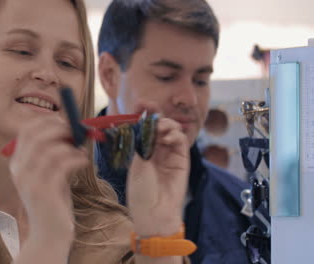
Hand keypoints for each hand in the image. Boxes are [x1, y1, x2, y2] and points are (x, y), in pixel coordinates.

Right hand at [8, 116, 88, 245]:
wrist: (48, 234)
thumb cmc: (52, 201)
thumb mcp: (49, 173)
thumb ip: (54, 153)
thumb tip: (72, 130)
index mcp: (17, 163)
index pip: (26, 131)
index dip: (46, 121)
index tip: (65, 121)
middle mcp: (19, 170)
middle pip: (36, 136)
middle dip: (59, 129)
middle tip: (77, 131)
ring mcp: (30, 181)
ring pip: (50, 149)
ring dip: (71, 146)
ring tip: (82, 151)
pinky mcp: (44, 192)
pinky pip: (62, 165)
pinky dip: (76, 158)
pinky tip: (84, 161)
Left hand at [127, 117, 189, 235]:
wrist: (154, 211)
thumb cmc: (141, 190)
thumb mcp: (137, 164)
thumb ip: (142, 143)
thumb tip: (142, 121)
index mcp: (142, 151)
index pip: (144, 128)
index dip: (143, 115)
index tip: (141, 104)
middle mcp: (156, 150)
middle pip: (159, 126)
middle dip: (155, 115)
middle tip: (151, 109)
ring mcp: (169, 154)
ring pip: (172, 130)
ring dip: (166, 124)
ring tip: (160, 129)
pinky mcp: (182, 160)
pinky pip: (180, 141)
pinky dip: (174, 135)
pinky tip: (167, 138)